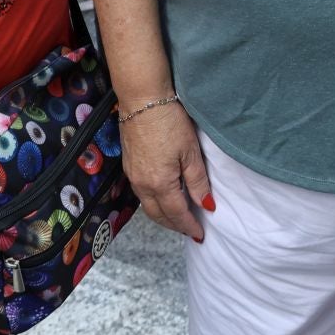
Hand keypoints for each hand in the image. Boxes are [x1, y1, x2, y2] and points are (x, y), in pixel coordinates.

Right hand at [116, 103, 213, 241]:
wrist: (142, 99)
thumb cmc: (170, 122)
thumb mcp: (190, 152)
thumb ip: (198, 181)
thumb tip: (207, 205)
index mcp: (160, 183)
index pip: (177, 214)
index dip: (189, 226)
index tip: (200, 235)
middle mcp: (142, 184)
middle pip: (158, 215)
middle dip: (174, 226)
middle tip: (190, 230)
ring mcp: (132, 175)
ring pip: (147, 206)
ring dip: (162, 216)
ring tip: (178, 218)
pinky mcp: (128, 165)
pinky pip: (140, 194)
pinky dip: (153, 203)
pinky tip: (162, 198)